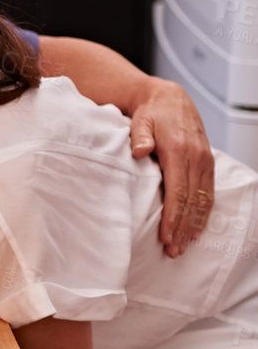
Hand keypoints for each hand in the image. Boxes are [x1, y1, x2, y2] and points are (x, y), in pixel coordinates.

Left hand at [129, 77, 213, 256]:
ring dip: (194, 224)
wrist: (170, 98)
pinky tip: (197, 227)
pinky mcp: (208, 162)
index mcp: (179, 151)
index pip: (177, 192)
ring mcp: (205, 161)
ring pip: (203, 200)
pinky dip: (204, 212)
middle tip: (173, 250)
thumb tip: (139, 152)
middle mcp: (197, 158)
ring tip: (184, 245)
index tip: (165, 237)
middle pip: (191, 202)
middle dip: (183, 228)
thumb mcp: (140, 121)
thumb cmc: (150, 113)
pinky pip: (209, 192)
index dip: (172, 217)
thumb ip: (140, 137)